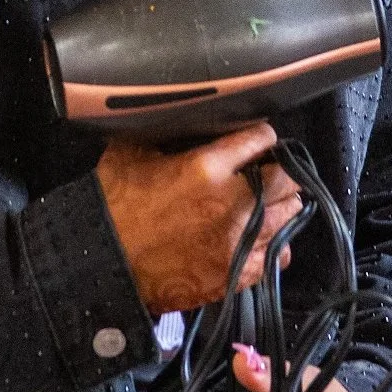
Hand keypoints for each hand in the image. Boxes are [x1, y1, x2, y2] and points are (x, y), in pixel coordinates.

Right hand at [95, 124, 300, 314]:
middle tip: (268, 172)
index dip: (261, 137)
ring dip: (279, 206)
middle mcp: (231, 203)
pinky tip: (262, 239)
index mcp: (207, 167)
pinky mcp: (236, 273)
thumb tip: (182, 119)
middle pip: (287, 180)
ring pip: (289, 216)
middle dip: (280, 172)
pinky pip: (276, 255)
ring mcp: (237, 241)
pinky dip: (273, 244)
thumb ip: (168, 133)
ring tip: (267, 205)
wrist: (102, 260)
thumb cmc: (112, 203)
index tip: (258, 140)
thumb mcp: (133, 151)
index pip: (261, 139)